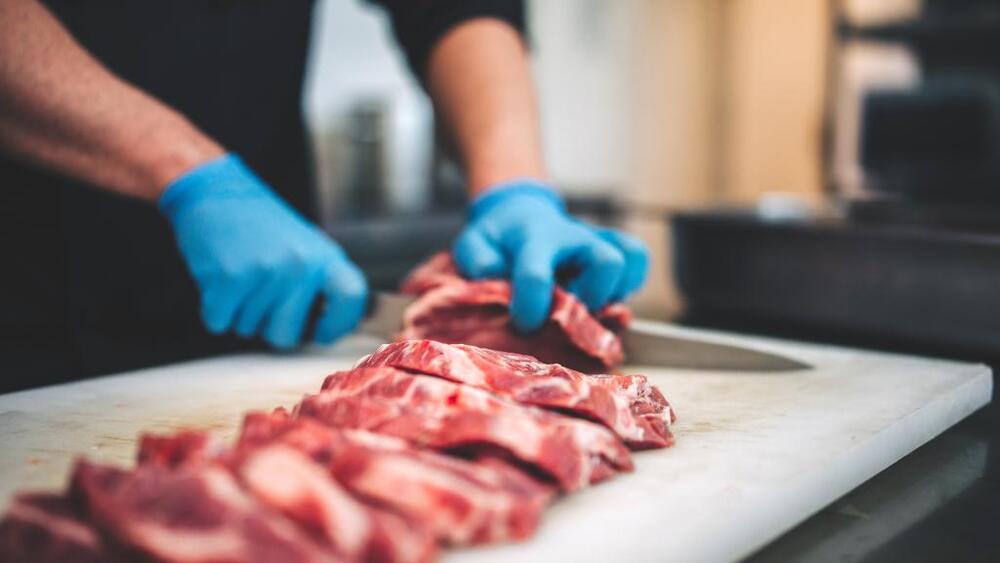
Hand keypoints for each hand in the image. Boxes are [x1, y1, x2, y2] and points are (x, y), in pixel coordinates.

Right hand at [159, 155, 366, 348]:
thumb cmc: (263, 228)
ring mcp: (266, 271)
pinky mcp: (230, 277)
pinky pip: (220, 323)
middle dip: (268, 327)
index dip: (337, 325)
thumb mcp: (307, 247)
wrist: (218, 193)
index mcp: (325, 258)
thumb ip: (322, 284)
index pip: (352, 298)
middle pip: (287, 336)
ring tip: (241, 276)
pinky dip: (215, 310)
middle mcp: (300, 265)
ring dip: (240, 313)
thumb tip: (341, 325)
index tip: (319, 331)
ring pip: (249, 329)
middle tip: (260, 296)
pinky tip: (220, 280)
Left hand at [453, 181, 648, 331]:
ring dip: (614, 293)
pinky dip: (630, 283)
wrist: (518, 212)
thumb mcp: (474, 243)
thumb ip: (478, 262)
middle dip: (592, 298)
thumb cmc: (497, 238)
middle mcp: (574, 238)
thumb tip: (496, 277)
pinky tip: (605, 296)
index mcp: (534, 239)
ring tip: (589, 306)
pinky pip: (638, 260)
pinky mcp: (613, 248)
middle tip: (569, 314)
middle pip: (607, 262)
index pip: (536, 274)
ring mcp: (597, 242)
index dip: (531, 306)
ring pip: (629, 261)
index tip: (525, 323)